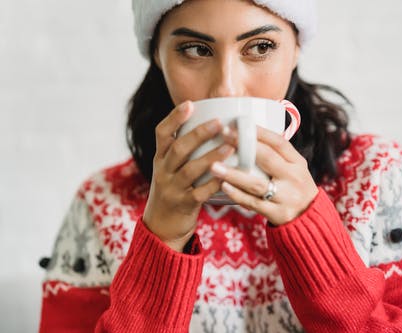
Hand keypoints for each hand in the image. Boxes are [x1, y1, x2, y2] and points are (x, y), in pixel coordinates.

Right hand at [143, 101, 234, 251]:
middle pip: (178, 149)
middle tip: (219, 122)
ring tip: (229, 146)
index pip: (162, 133)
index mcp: (161, 159)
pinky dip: (214, 183)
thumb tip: (210, 124)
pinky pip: (199, 193)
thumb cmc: (174, 191)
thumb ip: (184, 151)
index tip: (190, 104)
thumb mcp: (171, 169)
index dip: (174, 118)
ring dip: (210, 157)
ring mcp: (172, 189)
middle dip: (198, 134)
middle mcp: (163, 171)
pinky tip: (228, 175)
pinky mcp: (184, 205)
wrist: (162, 227)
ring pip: (189, 170)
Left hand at [210, 126, 317, 225]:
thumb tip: (248, 133)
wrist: (308, 218)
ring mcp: (286, 197)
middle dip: (244, 146)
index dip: (259, 132)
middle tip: (224, 136)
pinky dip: (238, 195)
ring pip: (256, 184)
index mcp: (298, 162)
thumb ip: (276, 154)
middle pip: (268, 159)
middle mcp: (293, 178)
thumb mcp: (294, 168)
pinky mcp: (277, 213)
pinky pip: (253, 203)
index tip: (238, 124)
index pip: (279, 143)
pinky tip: (224, 186)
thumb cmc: (294, 187)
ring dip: (234, 174)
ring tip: (215, 166)